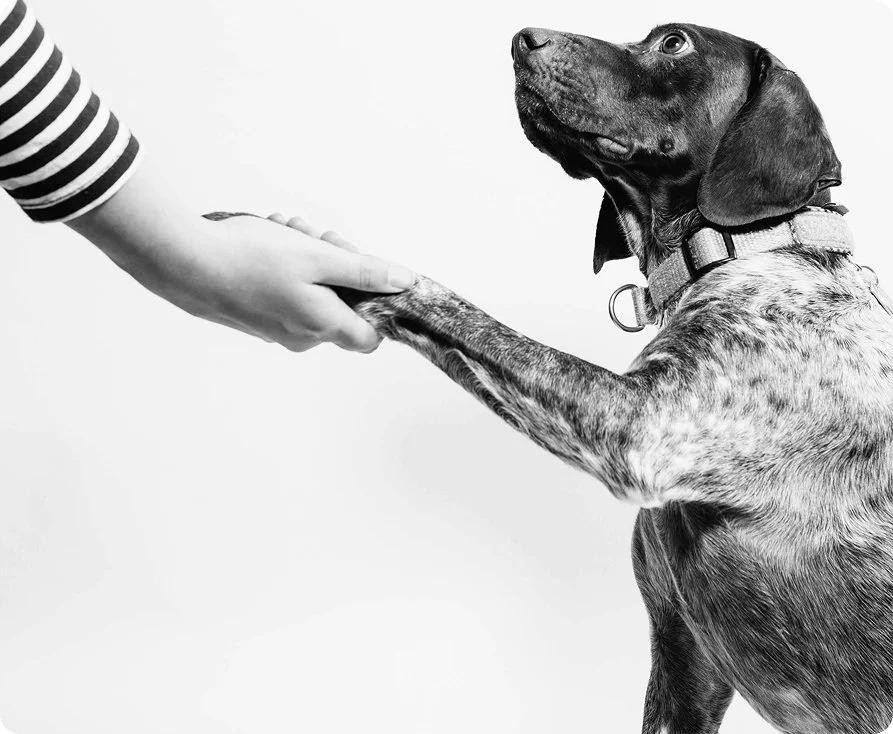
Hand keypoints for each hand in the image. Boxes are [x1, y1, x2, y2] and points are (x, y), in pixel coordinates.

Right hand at [186, 212, 414, 351]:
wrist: (180, 261)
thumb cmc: (248, 258)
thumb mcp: (318, 258)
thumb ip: (366, 273)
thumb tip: (405, 283)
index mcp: (322, 327)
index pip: (372, 336)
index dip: (377, 302)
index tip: (364, 270)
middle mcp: (301, 337)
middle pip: (342, 304)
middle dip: (336, 263)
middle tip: (316, 234)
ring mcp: (276, 329)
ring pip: (312, 291)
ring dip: (308, 255)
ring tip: (286, 228)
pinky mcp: (255, 317)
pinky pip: (286, 292)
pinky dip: (285, 264)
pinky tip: (270, 236)